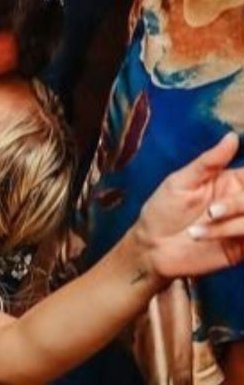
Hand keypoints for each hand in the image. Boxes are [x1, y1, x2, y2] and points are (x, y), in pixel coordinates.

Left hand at [131, 134, 243, 281]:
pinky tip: (207, 237)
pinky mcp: (242, 247)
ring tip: (194, 233)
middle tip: (212, 212)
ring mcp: (243, 226)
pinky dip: (233, 234)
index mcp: (232, 182)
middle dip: (238, 204)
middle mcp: (242, 203)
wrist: (151, 247)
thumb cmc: (163, 210)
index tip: (233, 187)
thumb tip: (232, 137)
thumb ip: (209, 162)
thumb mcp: (181, 182)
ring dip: (230, 226)